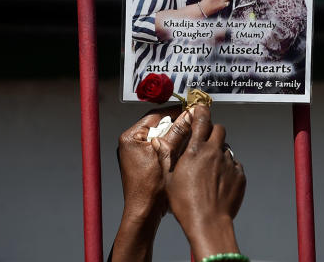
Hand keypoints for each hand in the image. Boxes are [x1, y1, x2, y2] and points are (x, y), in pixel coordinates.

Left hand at [109, 108, 193, 261]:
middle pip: (159, 126)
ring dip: (176, 136)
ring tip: (191, 136)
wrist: (144, 212)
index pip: (155, 116)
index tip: (190, 110)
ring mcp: (137, 153)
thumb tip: (189, 115)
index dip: (175, 112)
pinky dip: (172, 147)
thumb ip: (177, 132)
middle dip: (177, 125)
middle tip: (193, 122)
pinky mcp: (145, 162)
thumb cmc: (148, 189)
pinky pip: (161, 148)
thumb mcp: (167, 155)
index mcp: (131, 137)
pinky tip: (184, 150)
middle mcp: (131, 143)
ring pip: (161, 137)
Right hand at [154, 105, 244, 259]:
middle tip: (205, 142)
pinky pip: (235, 164)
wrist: (208, 223)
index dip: (201, 111)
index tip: (200, 109)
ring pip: (226, 148)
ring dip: (219, 153)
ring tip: (210, 170)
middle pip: (219, 129)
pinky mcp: (240, 175)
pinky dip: (228, 168)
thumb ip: (167, 156)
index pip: (202, 119)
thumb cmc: (186, 204)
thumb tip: (159, 142)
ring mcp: (229, 163)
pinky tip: (219, 182)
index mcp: (196, 150)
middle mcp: (214, 152)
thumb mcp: (169, 178)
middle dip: (212, 131)